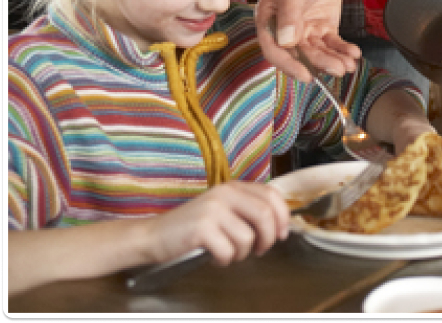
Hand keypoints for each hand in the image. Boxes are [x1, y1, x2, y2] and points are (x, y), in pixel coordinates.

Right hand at [147, 183, 290, 266]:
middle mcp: (224, 194)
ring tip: (228, 253)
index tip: (282, 234)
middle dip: (268, 239)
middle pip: (265, 216)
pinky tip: (215, 257)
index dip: (283, 216)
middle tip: (259, 250)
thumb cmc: (192, 227)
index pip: (271, 195)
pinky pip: (228, 251)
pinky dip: (225, 260)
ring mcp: (213, 210)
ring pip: (247, 238)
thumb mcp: (223, 209)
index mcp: (233, 187)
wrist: (153, 236)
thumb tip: (279, 226)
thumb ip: (248, 210)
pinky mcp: (201, 229)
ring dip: (242, 253)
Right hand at [257, 0, 360, 81]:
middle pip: (300, 53)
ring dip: (333, 59)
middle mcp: (285, 29)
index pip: (275, 50)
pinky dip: (341, 49)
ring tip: (349, 65)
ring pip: (317, 50)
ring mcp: (305, 28)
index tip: (306, 75)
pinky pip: (331, 42)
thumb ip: (290, 12)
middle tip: (338, 69)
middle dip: (320, 63)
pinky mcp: (322, 25)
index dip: (289, 65)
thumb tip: (286, 41)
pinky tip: (353, 53)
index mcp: (268, 20)